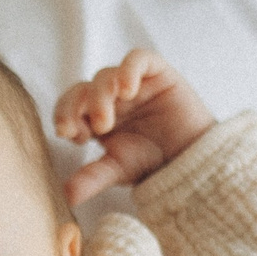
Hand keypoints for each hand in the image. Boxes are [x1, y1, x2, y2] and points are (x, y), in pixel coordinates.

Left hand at [53, 48, 215, 205]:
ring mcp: (132, 83)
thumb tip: (66, 196)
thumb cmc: (153, 162)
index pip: (69, 106)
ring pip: (105, 75)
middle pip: (82, 89)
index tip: (68, 134)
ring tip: (106, 121)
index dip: (63, 115)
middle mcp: (109, 97)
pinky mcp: (157, 72)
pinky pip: (137, 59)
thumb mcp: (117, 170)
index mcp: (93, 117)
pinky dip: (128, 69)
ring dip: (100, 96)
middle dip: (78, 107)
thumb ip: (91, 178)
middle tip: (91, 129)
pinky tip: (127, 89)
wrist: (192, 158)